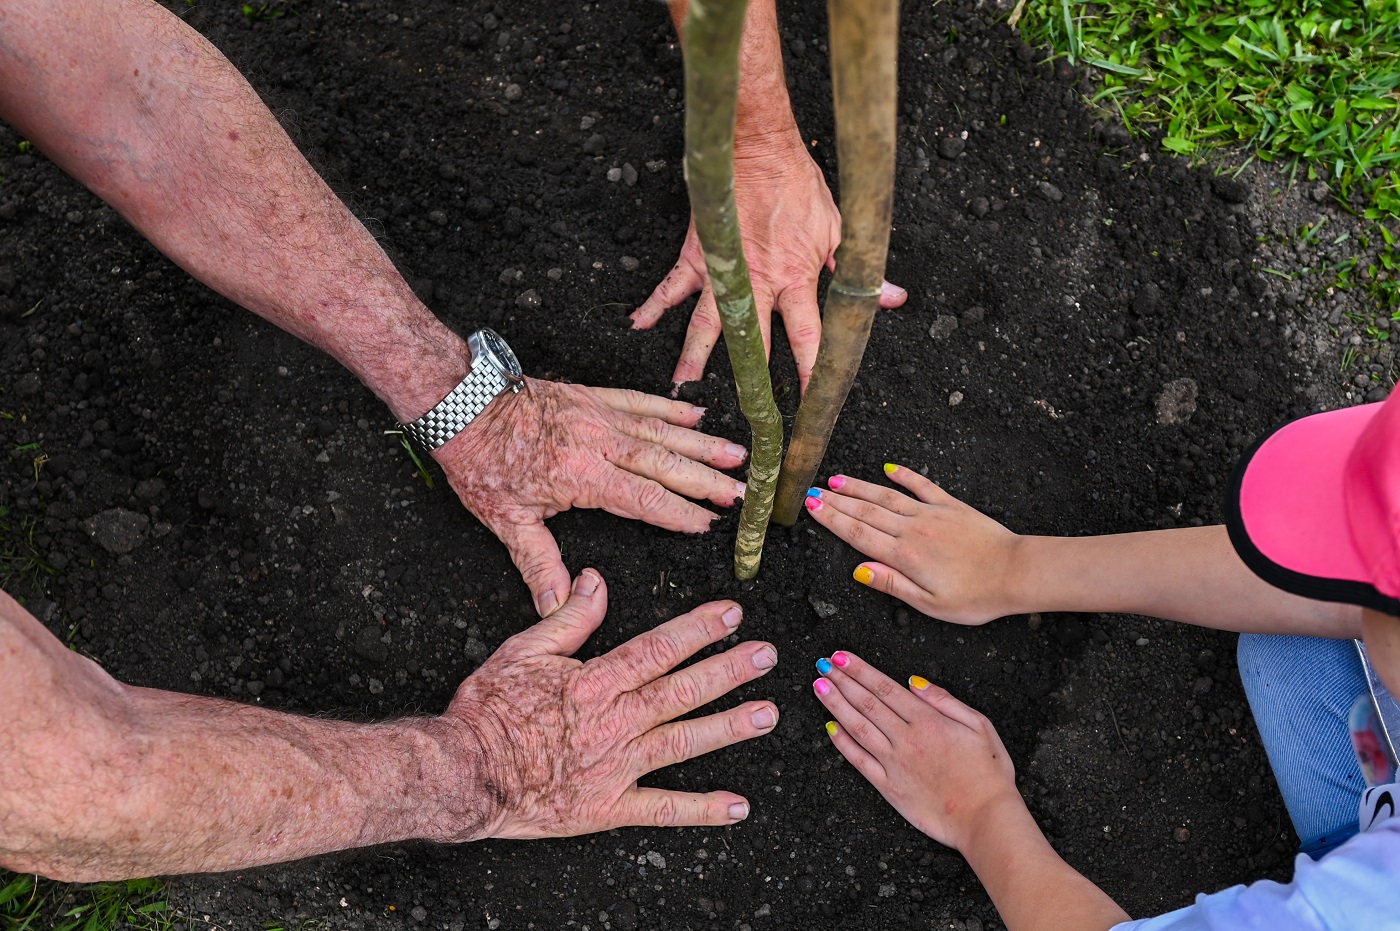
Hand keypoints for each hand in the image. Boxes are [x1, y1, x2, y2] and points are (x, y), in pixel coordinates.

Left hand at [434, 379, 747, 616]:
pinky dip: (671, 408)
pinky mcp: (592, 396)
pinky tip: (696, 414)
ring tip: (737, 454)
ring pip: (662, 431)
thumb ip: (539, 564)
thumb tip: (557, 607)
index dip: (679, 513)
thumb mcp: (506, 521)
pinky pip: (641, 401)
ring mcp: (598, 415)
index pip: (644, 498)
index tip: (708, 524)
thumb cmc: (481, 461)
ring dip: (702, 443)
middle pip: (665, 463)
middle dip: (707, 479)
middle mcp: (598, 442)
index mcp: (581, 476)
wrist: (461, 402)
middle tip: (741, 492)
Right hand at [438, 569, 779, 838]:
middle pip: (683, 689)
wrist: (464, 772)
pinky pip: (662, 809)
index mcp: (596, 681)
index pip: (659, 648)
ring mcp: (616, 766)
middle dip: (729, 670)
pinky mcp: (608, 807)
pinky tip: (737, 806)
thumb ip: (568, 617)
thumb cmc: (487, 711)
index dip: (699, 630)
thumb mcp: (523, 650)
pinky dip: (702, 809)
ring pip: (684, 741)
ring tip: (767, 715)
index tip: (732, 615)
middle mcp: (615, 721)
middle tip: (767, 656)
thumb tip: (595, 580)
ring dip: (729, 727)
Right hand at [630, 133, 906, 392]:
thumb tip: (890, 297)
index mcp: (794, 277)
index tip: (811, 401)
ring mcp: (722, 269)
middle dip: (746, 378)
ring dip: (694, 354)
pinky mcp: (698, 253)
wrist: (758, 146)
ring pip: (706, 322)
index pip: (806, 335)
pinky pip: (672, 284)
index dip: (810, 370)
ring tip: (683, 384)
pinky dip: (655, 303)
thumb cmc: (798, 183)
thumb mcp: (838, 229)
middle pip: (750, 340)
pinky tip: (639, 322)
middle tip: (742, 411)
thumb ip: (854, 272)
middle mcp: (756, 281)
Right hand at [803, 465, 1022, 623]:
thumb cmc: (975, 596)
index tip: (811, 506)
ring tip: (836, 479)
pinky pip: (922, 485)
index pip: (858, 534)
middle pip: (866, 511)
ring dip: (859, 487)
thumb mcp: (929, 604)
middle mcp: (913, 530)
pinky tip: (888, 468)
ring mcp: (932, 514)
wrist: (1016, 572)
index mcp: (904, 556)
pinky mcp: (951, 506)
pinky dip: (904, 475)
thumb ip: (892, 584)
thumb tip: (858, 570)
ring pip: (887, 496)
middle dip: (836, 500)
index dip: (831, 519)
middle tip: (812, 490)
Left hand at [812, 650, 1019, 852]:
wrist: (986, 819)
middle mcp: (906, 739)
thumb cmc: (988, 775)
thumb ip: (945, 701)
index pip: (885, 688)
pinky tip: (830, 728)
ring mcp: (894, 764)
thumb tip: (914, 682)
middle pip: (867, 703)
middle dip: (842, 681)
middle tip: (823, 664)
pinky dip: (842, 743)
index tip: (842, 657)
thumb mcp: (980, 726)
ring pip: (857, 727)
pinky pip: (859, 761)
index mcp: (928, 721)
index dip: (860, 670)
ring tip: (819, 686)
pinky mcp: (889, 788)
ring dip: (835, 704)